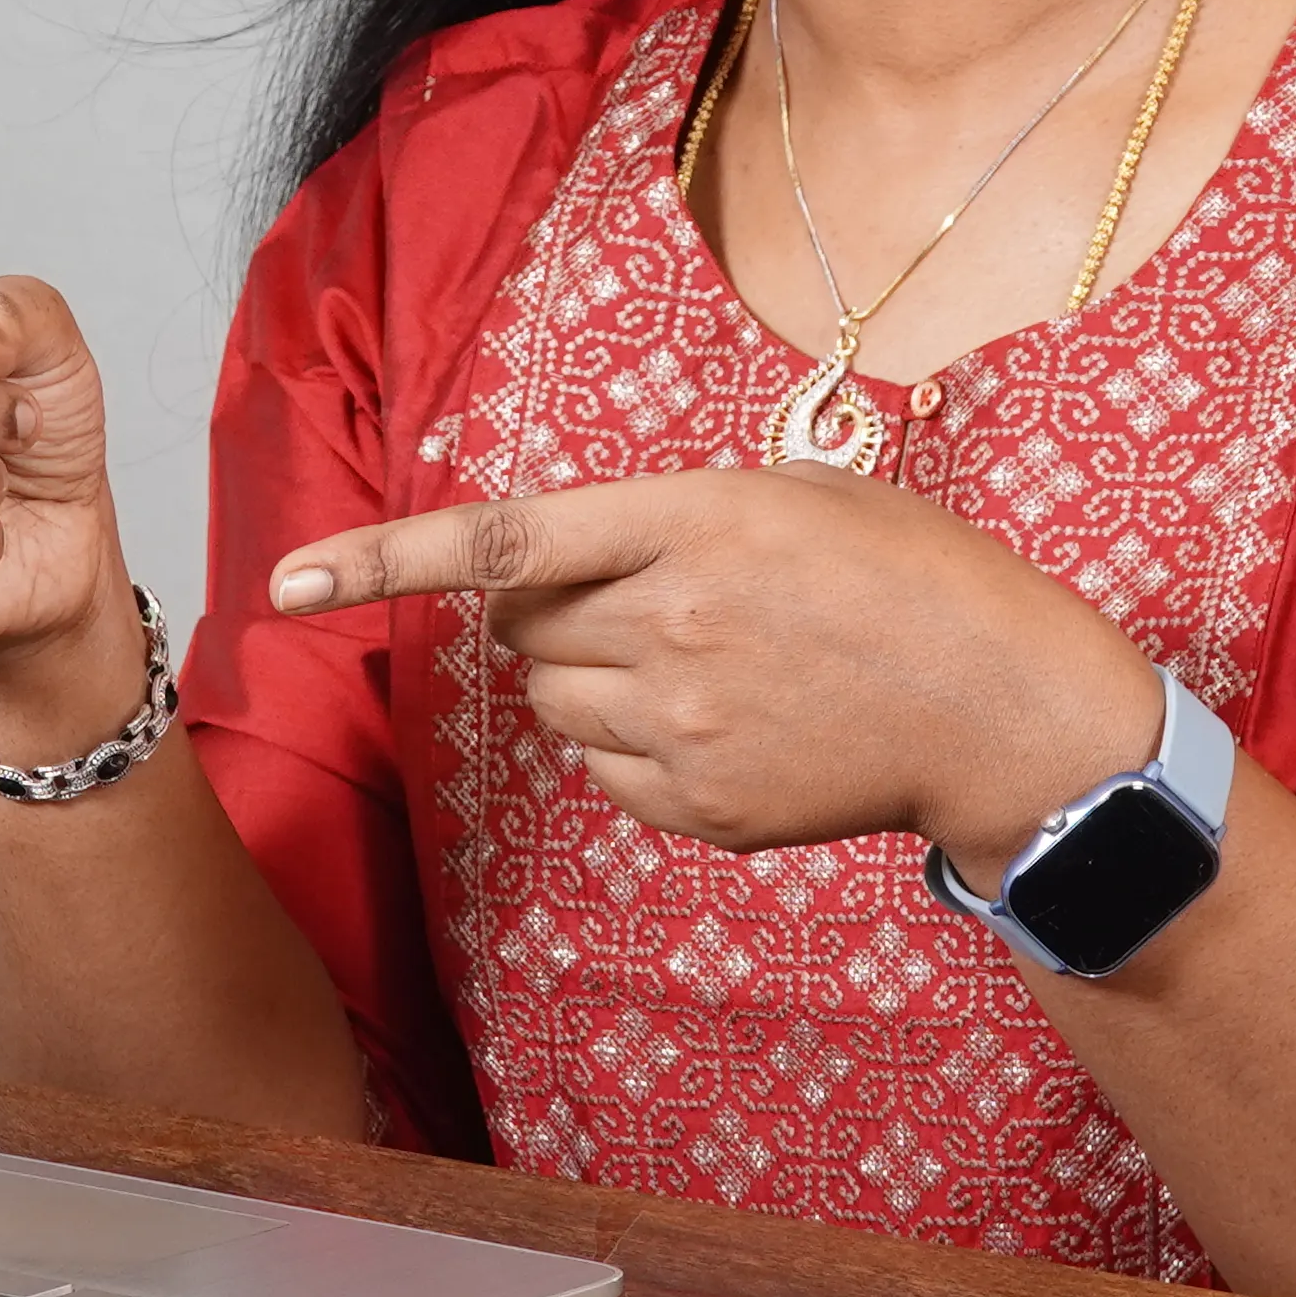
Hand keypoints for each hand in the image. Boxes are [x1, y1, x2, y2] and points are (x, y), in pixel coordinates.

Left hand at [267, 468, 1161, 875]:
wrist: (1005, 708)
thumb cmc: (907, 578)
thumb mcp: (798, 492)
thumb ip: (669, 516)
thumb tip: (554, 564)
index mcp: (696, 519)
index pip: (503, 541)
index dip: (384, 559)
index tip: (291, 580)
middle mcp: (675, 622)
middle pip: (519, 627)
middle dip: (552, 609)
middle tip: (652, 597)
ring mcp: (687, 724)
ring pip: (552, 700)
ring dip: (590, 674)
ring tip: (706, 659)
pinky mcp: (701, 804)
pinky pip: (602, 768)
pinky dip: (633, 743)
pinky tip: (729, 720)